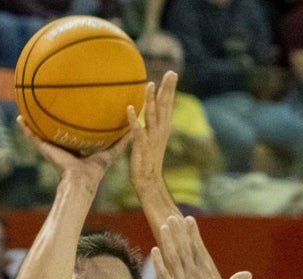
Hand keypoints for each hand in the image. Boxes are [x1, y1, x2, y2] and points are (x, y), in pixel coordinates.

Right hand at [17, 115, 126, 187]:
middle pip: (55, 130)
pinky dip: (26, 129)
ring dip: (33, 121)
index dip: (73, 122)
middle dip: (50, 119)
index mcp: (76, 148)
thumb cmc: (95, 171)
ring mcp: (52, 148)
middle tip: (45, 102)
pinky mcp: (45, 150)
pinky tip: (19, 118)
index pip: (74, 133)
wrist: (81, 181)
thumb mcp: (110, 153)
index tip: (71, 108)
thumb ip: (121, 142)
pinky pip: (33, 138)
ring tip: (25, 107)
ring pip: (40, 132)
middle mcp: (63, 147)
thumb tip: (133, 129)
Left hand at [128, 71, 177, 193]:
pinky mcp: (141, 146)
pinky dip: (134, 119)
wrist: (149, 181)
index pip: (168, 105)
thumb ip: (151, 125)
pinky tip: (129, 109)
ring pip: (152, 115)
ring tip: (149, 84)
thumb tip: (147, 113)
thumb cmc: (148, 161)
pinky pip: (137, 131)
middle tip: (171, 73)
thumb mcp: (151, 140)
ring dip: (151, 100)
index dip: (170, 90)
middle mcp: (160, 131)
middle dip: (168, 89)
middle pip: (165, 106)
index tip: (172, 74)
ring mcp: (151, 138)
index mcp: (163, 128)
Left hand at [151, 215, 251, 278]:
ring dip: (169, 241)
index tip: (188, 220)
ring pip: (174, 257)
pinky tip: (155, 249)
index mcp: (207, 272)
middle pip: (186, 248)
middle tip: (172, 217)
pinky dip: (159, 262)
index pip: (199, 248)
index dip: (193, 233)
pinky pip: (164, 274)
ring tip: (164, 226)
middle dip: (179, 232)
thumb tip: (248, 274)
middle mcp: (196, 274)